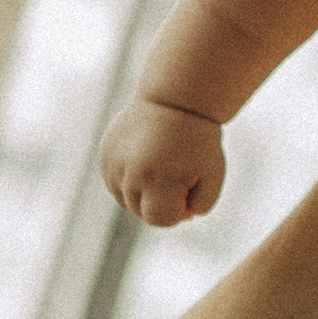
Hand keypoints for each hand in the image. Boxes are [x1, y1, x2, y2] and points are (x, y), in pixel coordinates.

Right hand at [101, 93, 228, 225]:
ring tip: (162, 167)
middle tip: (177, 172)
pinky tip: (146, 161)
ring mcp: (113, 165)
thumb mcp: (212, 176)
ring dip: (144, 193)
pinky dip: (130, 180)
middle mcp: (130, 175)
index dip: (179, 209)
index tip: (190, 185)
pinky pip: (115, 184)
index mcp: (157, 181)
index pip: (161, 219)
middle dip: (161, 201)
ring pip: (126, 200)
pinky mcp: (105, 156)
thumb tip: (178, 217)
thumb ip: (198, 207)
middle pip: (142, 212)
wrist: (174, 99)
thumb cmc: (198, 140)